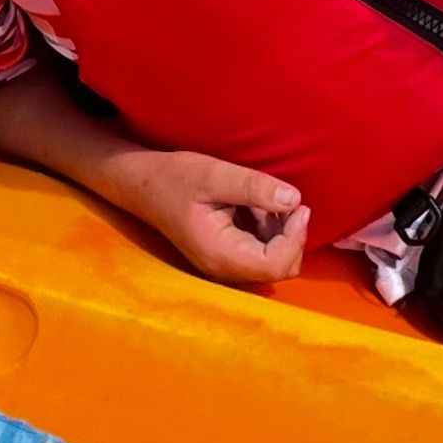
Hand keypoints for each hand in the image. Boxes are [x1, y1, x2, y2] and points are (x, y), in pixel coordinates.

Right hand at [129, 152, 312, 285]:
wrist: (144, 184)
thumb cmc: (174, 178)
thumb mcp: (214, 174)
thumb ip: (255, 187)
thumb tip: (294, 199)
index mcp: (220, 254)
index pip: (276, 264)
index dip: (295, 237)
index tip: (299, 206)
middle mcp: (223, 268)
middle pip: (280, 268)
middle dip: (291, 235)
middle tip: (288, 201)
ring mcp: (225, 265)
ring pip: (274, 260)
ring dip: (280, 231)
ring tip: (263, 199)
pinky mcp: (227, 256)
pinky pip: (261, 252)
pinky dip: (268, 230)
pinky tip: (255, 206)